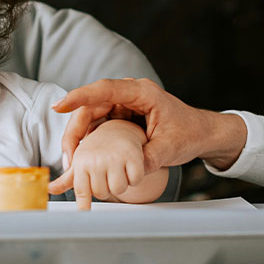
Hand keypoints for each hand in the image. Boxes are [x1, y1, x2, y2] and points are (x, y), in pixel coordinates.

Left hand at [49, 120, 157, 209]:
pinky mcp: (132, 156)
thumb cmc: (98, 146)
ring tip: (120, 170)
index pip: (82, 191)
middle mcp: (96, 160)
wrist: (120, 127)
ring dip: (122, 183)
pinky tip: (131, 167)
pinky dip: (136, 177)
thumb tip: (50, 189)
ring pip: (119, 189)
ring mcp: (114, 158)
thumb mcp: (82, 160)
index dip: (84, 206)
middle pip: (102, 193)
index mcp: (81, 162)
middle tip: (109, 174)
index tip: (84, 215)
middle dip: (107, 187)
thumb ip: (68, 178)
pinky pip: (135, 180)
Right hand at [53, 77, 245, 173]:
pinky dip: (89, 142)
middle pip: (91, 106)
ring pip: (91, 117)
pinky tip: (84, 160)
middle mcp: (129, 95)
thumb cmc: (189, 133)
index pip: (105, 89)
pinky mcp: (121, 118)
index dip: (80, 96)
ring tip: (73, 164)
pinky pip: (99, 126)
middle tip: (68, 157)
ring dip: (80, 139)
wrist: (202, 133)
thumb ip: (147, 159)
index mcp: (142, 93)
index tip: (60, 105)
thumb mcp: (169, 149)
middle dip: (75, 130)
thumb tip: (125, 174)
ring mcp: (124, 106)